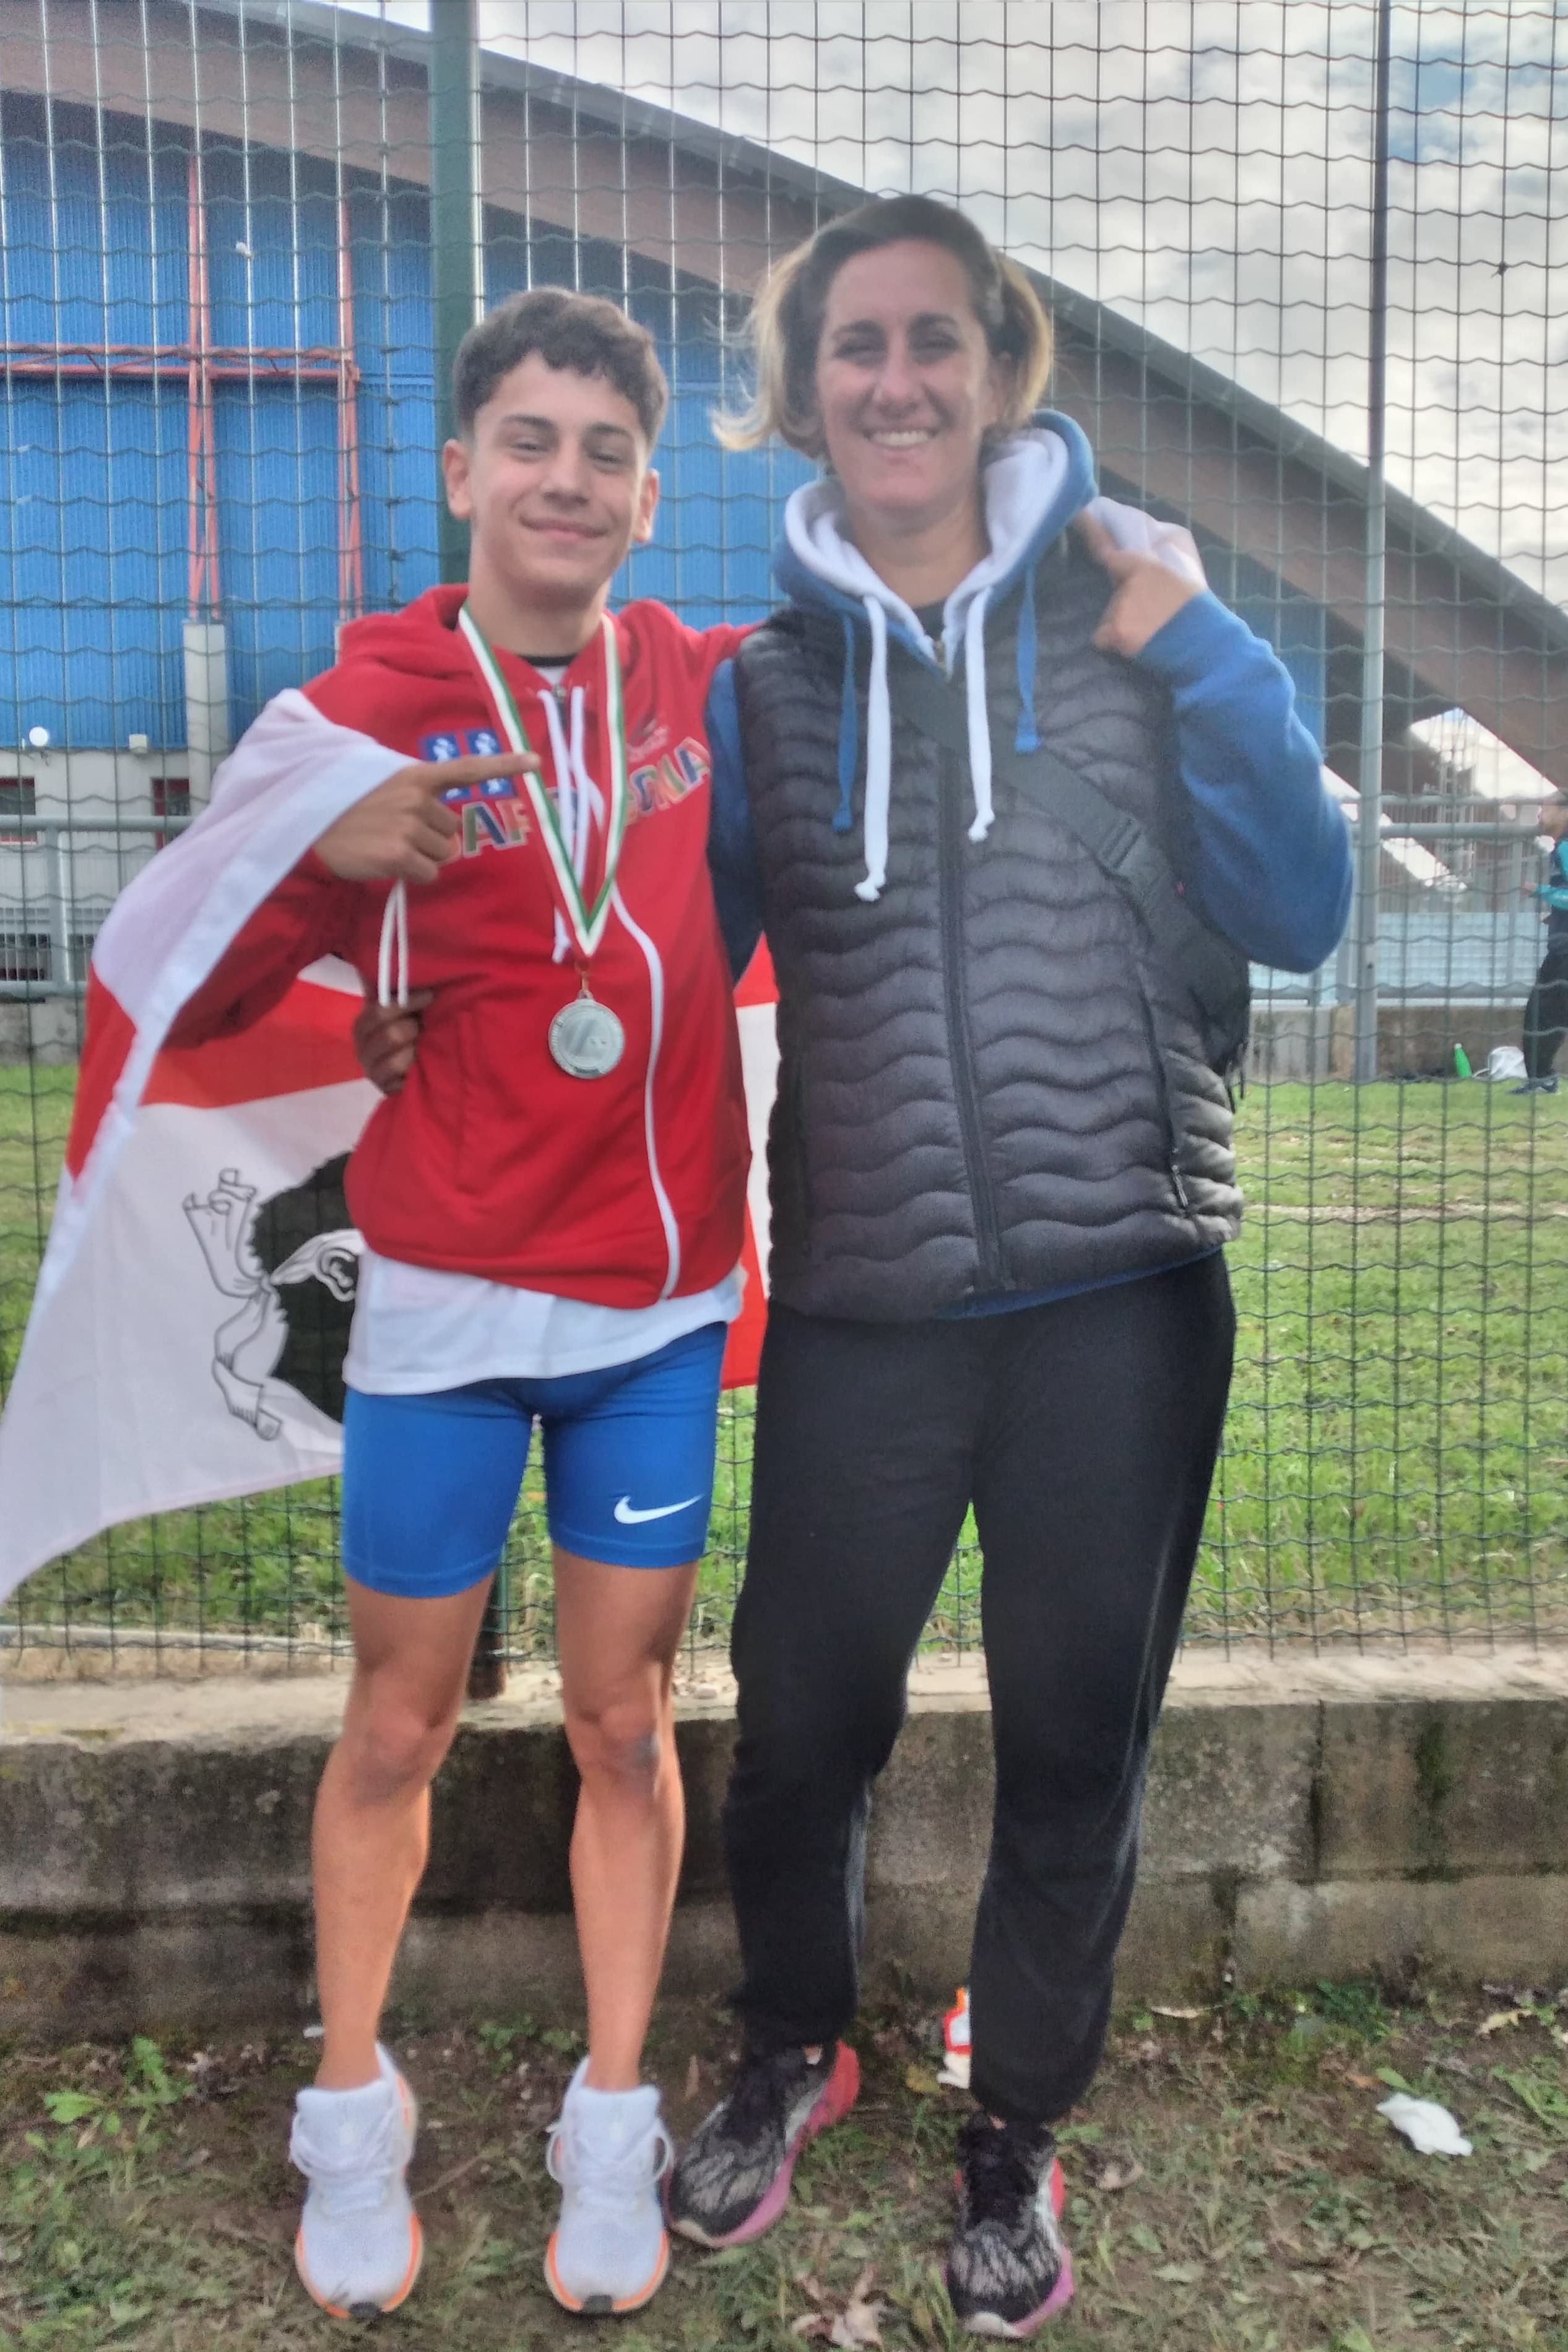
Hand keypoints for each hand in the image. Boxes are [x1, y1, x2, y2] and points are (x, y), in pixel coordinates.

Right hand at [315, 752, 535, 882]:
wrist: (307, 829)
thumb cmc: (344, 807)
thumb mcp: (380, 784)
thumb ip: (416, 795)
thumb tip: (446, 832)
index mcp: (414, 775)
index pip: (466, 768)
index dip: (504, 765)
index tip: (536, 762)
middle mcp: (416, 797)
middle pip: (451, 830)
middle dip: (431, 837)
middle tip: (395, 833)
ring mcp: (409, 826)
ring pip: (442, 854)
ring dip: (421, 856)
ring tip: (386, 845)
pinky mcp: (399, 855)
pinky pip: (429, 873)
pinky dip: (412, 874)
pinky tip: (386, 862)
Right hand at [353, 989, 431, 1095]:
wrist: (408, 1071)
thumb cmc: (407, 1032)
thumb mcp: (401, 1010)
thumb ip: (392, 990)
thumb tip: (378, 957)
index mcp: (363, 1023)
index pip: (379, 1009)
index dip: (407, 1002)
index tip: (429, 996)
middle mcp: (362, 1046)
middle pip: (390, 1033)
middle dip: (412, 1029)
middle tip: (422, 1027)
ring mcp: (370, 1069)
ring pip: (396, 1058)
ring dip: (414, 1049)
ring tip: (420, 1046)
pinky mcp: (382, 1088)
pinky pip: (400, 1077)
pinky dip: (412, 1068)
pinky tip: (418, 1064)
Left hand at [1075, 510, 1200, 658]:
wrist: (1204, 641)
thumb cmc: (1199, 608)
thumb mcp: (1186, 571)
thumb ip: (1160, 560)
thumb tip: (1138, 555)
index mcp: (1147, 565)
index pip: (1109, 548)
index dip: (1090, 530)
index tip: (1076, 516)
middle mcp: (1129, 582)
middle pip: (1116, 593)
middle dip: (1128, 603)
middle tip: (1152, 614)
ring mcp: (1121, 608)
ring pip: (1110, 615)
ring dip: (1123, 623)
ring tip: (1150, 631)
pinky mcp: (1117, 632)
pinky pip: (1102, 638)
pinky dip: (1114, 643)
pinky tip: (1136, 644)